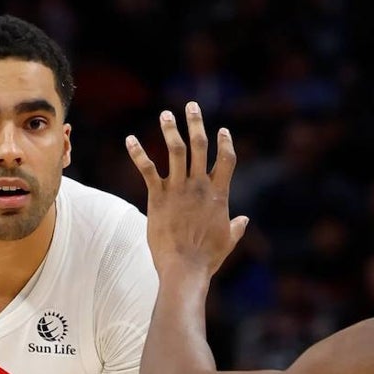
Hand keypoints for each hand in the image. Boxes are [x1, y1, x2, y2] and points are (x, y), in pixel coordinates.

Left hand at [126, 101, 247, 279]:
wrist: (184, 268)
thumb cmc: (207, 258)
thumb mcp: (227, 241)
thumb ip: (236, 227)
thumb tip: (244, 220)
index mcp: (218, 194)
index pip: (226, 159)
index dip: (225, 142)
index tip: (222, 130)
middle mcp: (199, 186)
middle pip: (200, 146)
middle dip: (196, 123)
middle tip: (191, 106)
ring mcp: (178, 189)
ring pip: (175, 150)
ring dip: (170, 130)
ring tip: (165, 114)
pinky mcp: (158, 196)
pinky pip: (147, 169)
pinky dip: (138, 152)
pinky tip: (129, 139)